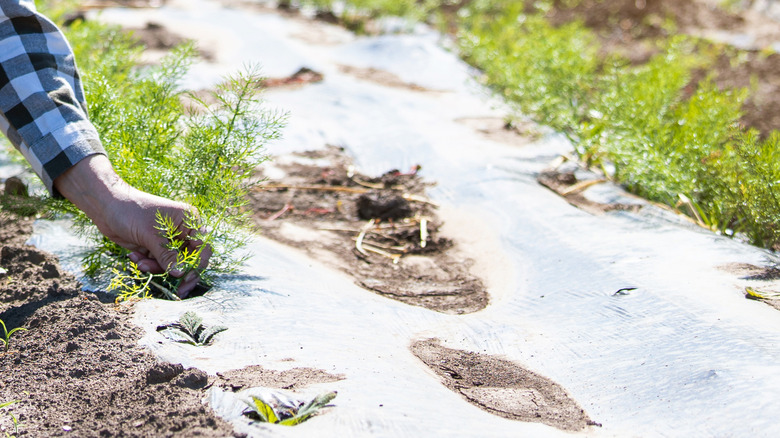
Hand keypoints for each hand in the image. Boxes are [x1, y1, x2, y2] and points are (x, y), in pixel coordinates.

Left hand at [54, 154, 210, 296]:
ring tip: (141, 263)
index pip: (202, 247)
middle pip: (188, 258)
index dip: (197, 264)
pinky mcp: (154, 247)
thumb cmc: (132, 212)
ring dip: (156, 267)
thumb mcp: (151, 235)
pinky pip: (158, 263)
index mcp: (188, 221)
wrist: (106, 206)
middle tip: (176, 290)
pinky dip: (147, 263)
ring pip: (172, 264)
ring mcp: (168, 240)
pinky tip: (134, 256)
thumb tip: (181, 274)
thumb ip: (168, 256)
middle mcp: (182, 231)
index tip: (187, 280)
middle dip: (176, 271)